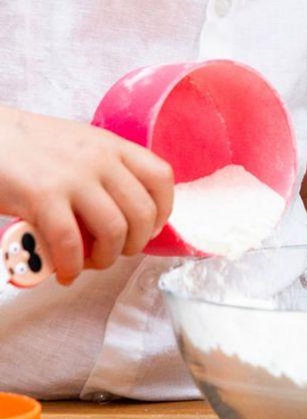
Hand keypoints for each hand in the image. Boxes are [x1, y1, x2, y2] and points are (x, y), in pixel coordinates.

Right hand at [0, 106, 173, 283]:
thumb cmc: (30, 147)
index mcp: (113, 146)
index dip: (163, 210)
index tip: (151, 228)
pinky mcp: (43, 197)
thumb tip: (123, 212)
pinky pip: (71, 242)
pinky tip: (65, 272)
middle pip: (143, 211)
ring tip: (89, 264)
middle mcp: (101, 160)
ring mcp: (74, 178)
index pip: (161, 177)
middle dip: (135, 243)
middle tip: (117, 252)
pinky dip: (72, 265)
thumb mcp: (81, 146)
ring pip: (114, 230)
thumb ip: (106, 171)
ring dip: (106, 258)